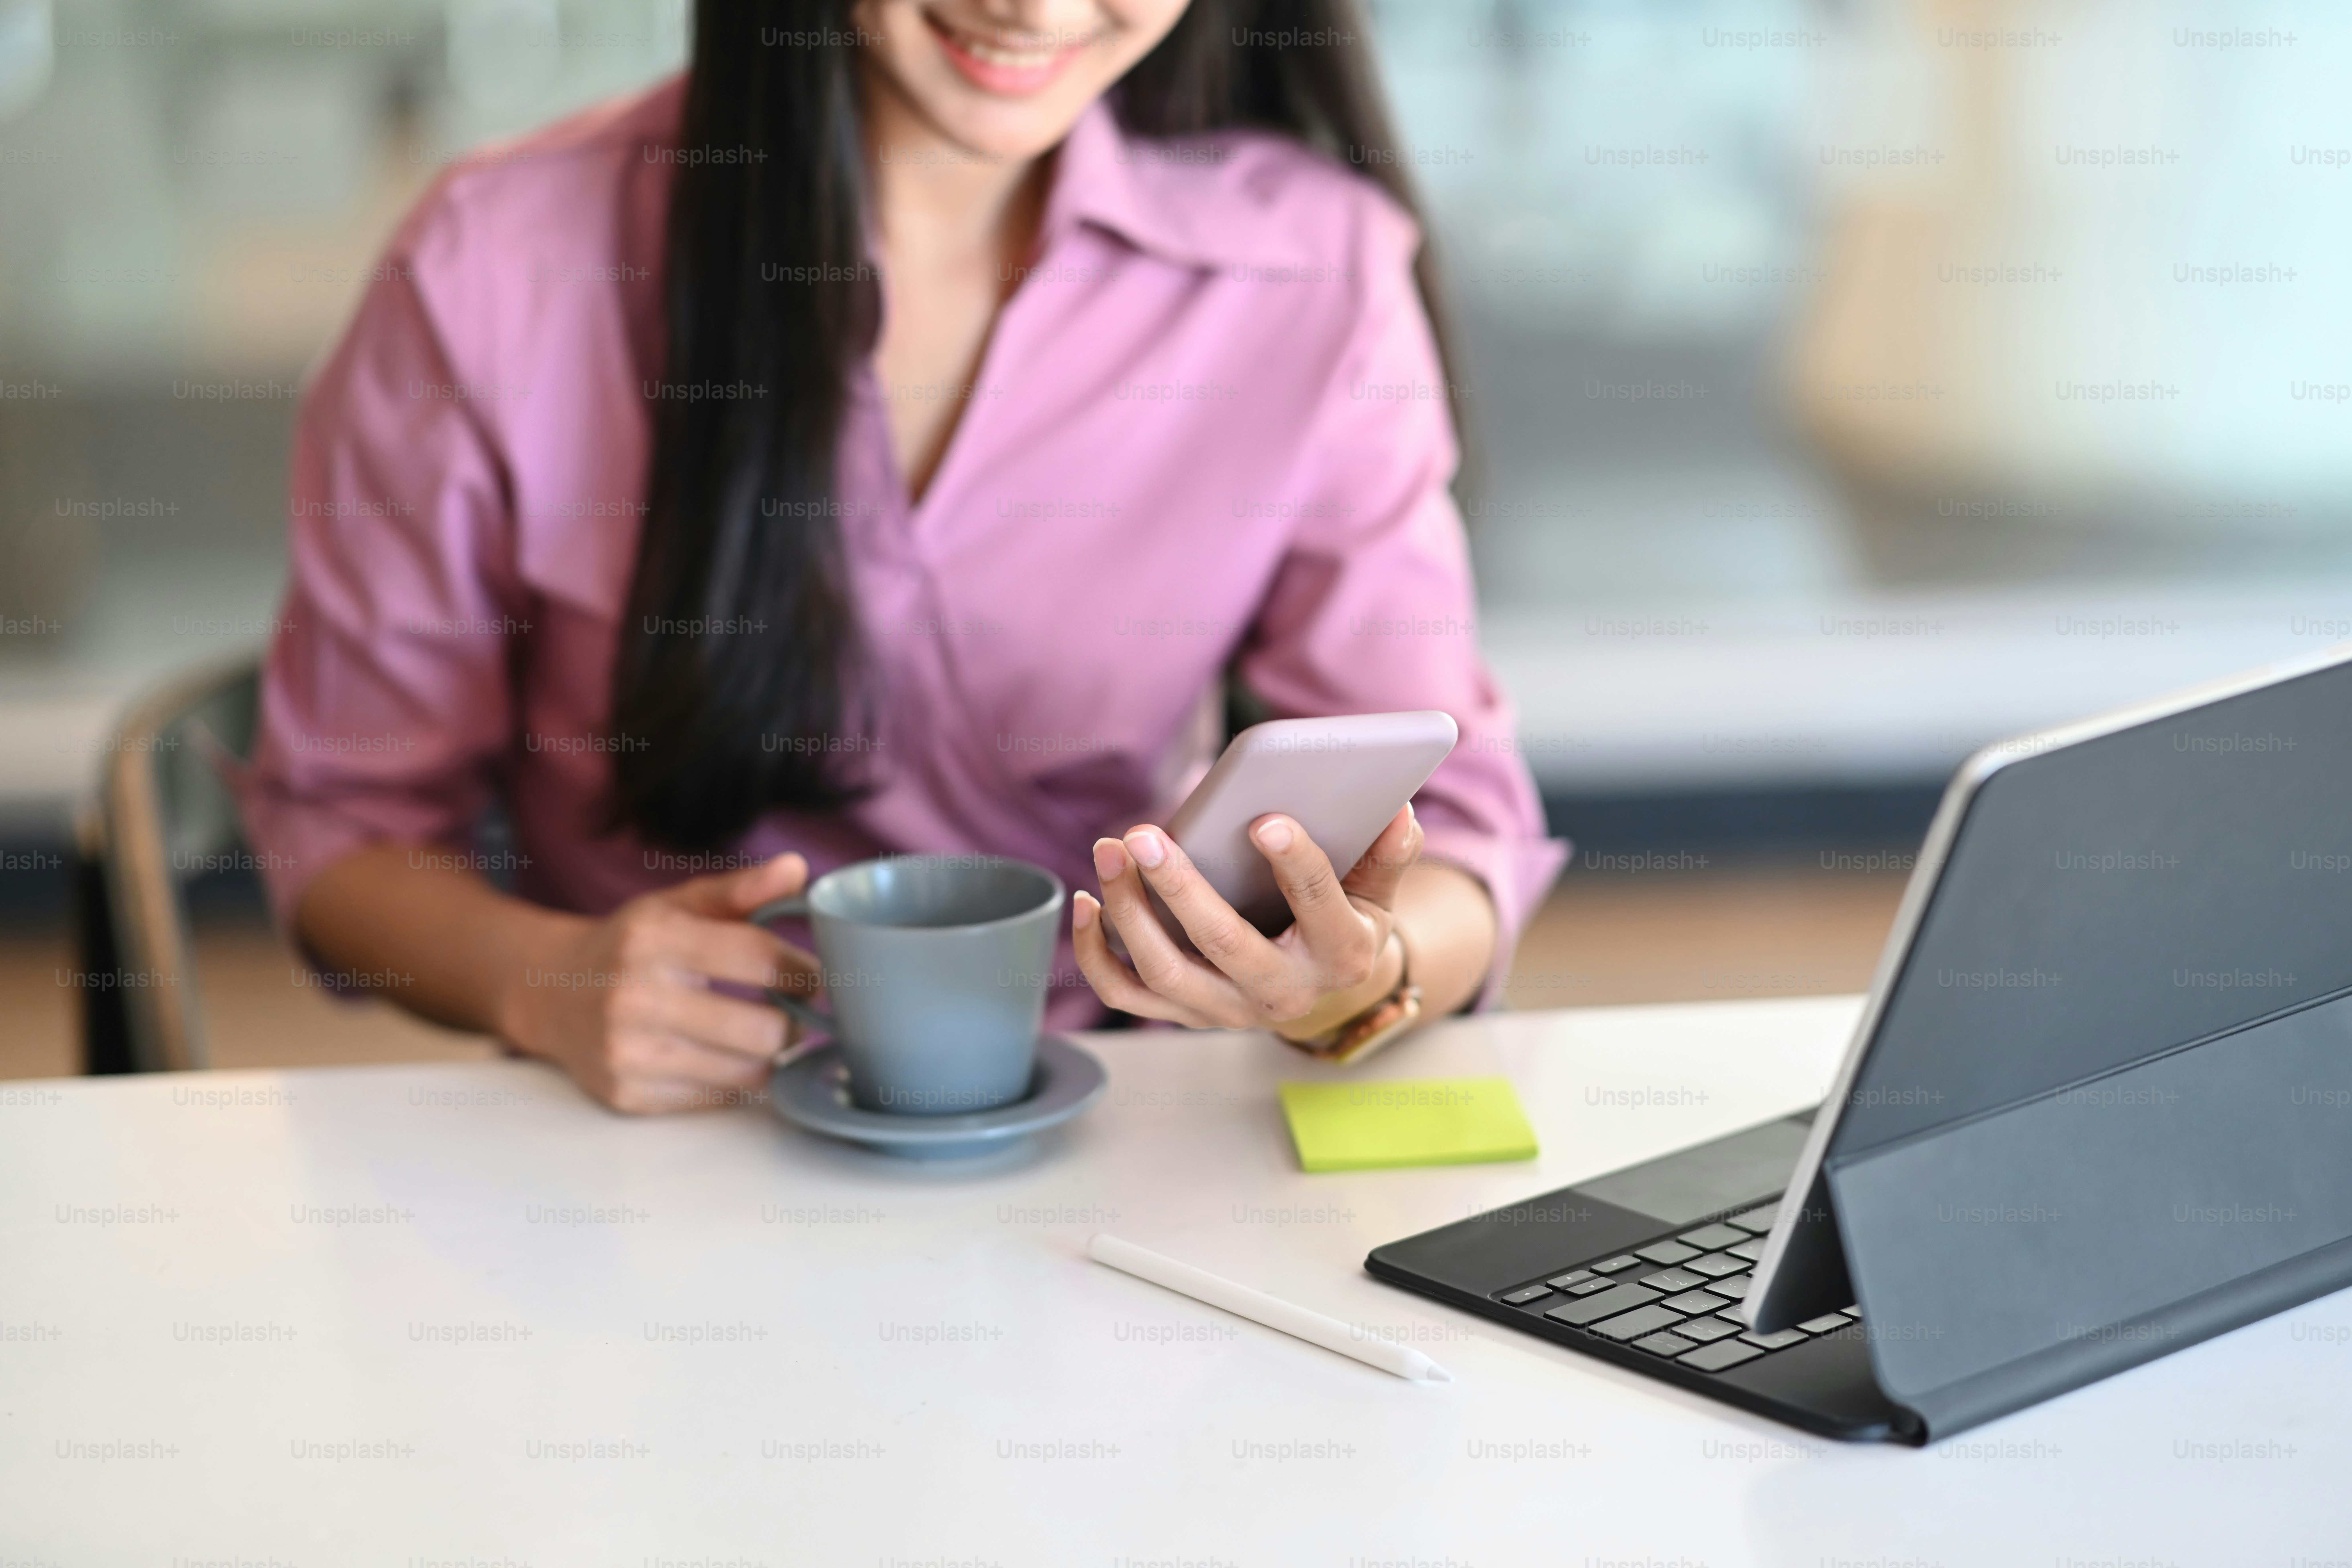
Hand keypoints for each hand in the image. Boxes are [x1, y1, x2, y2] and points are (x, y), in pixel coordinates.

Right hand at [497, 854, 818, 1113]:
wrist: (549, 992)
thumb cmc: (629, 945)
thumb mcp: (677, 905)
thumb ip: (740, 890)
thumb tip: (798, 868)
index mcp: (653, 939)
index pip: (760, 959)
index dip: (804, 970)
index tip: (816, 975)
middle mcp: (635, 998)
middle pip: (763, 1029)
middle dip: (793, 1022)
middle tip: (794, 1011)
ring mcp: (628, 1053)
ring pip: (747, 1073)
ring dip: (768, 1055)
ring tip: (764, 1033)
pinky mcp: (627, 1095)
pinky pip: (715, 1099)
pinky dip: (732, 1080)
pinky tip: (723, 1055)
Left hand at [1071, 805, 1422, 1032]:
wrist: (1319, 991)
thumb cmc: (1344, 923)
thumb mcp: (1377, 893)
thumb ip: (1388, 853)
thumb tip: (1399, 811)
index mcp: (1340, 955)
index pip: (1319, 907)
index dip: (1296, 864)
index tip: (1266, 820)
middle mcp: (1283, 994)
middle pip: (1224, 943)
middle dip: (1180, 888)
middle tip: (1143, 833)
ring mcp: (1228, 1010)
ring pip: (1166, 971)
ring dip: (1128, 911)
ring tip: (1109, 850)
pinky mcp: (1186, 1014)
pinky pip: (1128, 993)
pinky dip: (1096, 954)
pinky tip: (1085, 902)